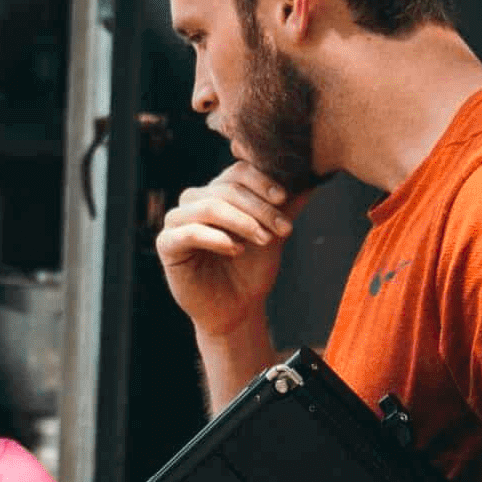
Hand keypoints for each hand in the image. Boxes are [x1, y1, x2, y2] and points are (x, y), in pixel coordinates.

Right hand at [154, 163, 302, 337]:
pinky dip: (217, 238)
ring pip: (209, 206)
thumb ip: (287, 206)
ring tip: (264, 240)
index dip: (262, 182)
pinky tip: (237, 250)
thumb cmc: (252, 270)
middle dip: (259, 209)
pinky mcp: (167, 244)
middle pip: (226, 189)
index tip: (284, 199)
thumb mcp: (274, 234)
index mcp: (218, 192)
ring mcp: (177, 221)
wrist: (237, 309)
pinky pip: (191, 232)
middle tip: (283, 229)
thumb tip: (314, 177)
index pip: (238, 172)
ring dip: (242, 222)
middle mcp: (194, 201)